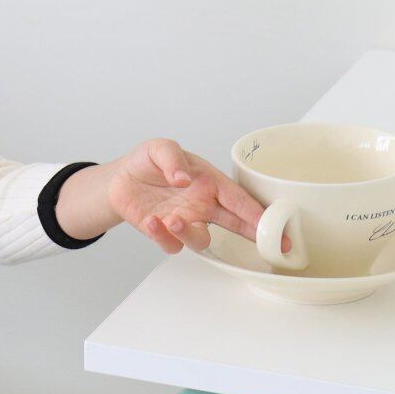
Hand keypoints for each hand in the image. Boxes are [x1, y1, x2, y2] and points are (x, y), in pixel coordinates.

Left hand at [107, 138, 293, 255]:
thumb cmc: (147, 162)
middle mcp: (201, 205)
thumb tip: (183, 177)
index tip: (274, 223)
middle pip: (234, 224)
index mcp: (209, 183)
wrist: (120, 179)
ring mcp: (185, 221)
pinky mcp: (164, 234)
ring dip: (189, 234)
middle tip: (266, 243)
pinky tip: (152, 222)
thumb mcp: (159, 148)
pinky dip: (162, 237)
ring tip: (172, 221)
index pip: (238, 198)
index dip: (257, 211)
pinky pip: (171, 244)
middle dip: (252, 234)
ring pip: (200, 240)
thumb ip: (172, 158)